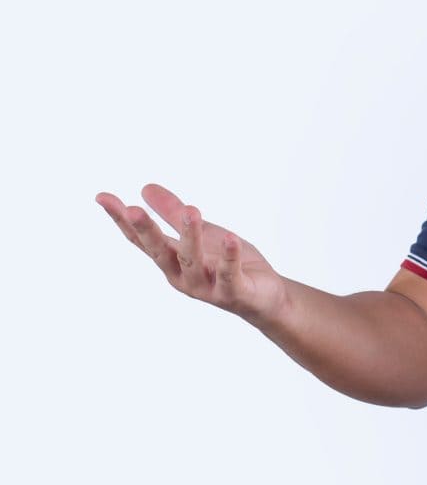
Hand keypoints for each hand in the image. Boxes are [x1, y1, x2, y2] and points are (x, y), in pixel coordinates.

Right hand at [97, 184, 287, 322]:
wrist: (265, 296)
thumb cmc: (226, 264)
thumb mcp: (201, 232)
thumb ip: (174, 213)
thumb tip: (145, 188)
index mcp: (171, 260)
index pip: (141, 240)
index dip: (121, 220)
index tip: (103, 197)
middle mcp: (182, 276)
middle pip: (160, 252)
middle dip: (147, 232)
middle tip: (132, 209)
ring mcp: (206, 286)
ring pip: (193, 261)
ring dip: (191, 237)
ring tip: (192, 211)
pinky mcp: (233, 292)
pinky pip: (230, 274)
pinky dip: (229, 258)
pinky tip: (231, 239)